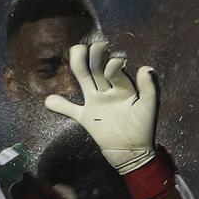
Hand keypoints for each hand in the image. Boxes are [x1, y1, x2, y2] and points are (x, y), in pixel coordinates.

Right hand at [44, 41, 157, 174]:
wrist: (132, 151)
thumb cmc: (143, 128)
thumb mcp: (149, 107)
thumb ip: (150, 88)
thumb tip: (146, 67)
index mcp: (122, 86)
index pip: (114, 67)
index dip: (113, 62)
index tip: (116, 64)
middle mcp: (107, 90)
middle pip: (96, 66)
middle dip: (96, 53)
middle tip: (96, 46)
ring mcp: (95, 102)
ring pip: (83, 77)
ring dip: (79, 63)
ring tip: (77, 50)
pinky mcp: (86, 117)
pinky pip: (69, 109)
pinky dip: (58, 105)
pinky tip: (48, 100)